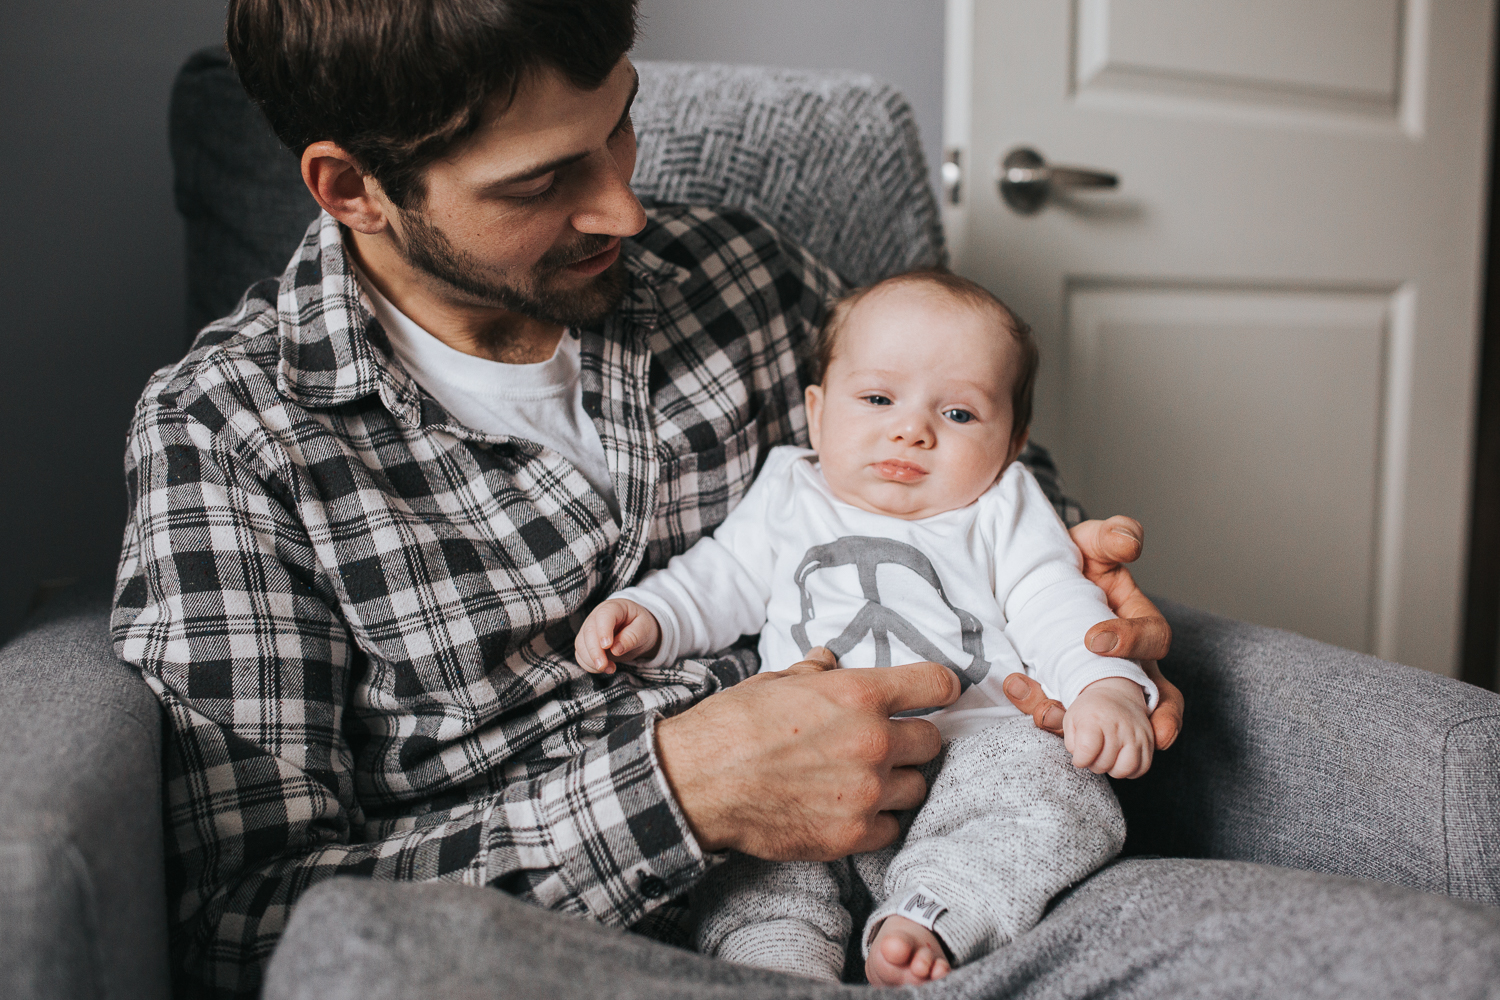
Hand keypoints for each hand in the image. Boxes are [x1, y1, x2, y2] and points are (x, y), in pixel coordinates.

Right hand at [573, 598, 661, 673]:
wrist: (636, 629)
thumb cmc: (640, 626)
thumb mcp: (644, 629)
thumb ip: (632, 637)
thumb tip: (616, 649)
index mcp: (614, 607)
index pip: (604, 615)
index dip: (603, 630)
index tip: (607, 646)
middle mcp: (596, 616)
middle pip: (589, 631)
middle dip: (594, 651)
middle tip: (603, 666)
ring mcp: (588, 629)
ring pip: (581, 644)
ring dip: (591, 660)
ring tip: (610, 669)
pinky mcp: (585, 643)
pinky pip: (580, 654)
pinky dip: (588, 665)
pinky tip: (604, 669)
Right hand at [655, 647, 959, 859]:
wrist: (698, 782)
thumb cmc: (733, 726)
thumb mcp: (776, 682)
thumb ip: (816, 672)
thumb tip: (829, 659)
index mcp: (858, 694)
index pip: (936, 685)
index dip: (941, 688)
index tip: (938, 694)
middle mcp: (873, 741)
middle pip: (932, 741)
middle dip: (913, 740)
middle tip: (888, 742)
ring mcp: (866, 791)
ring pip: (917, 787)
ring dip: (898, 781)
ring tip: (867, 778)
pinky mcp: (853, 834)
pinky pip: (892, 826)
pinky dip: (878, 819)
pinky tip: (852, 808)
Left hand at [1001, 515, 1184, 750]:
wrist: (1031, 577)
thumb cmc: (1075, 561)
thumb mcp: (1092, 541)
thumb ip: (1112, 535)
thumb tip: (1128, 544)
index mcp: (1140, 624)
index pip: (1154, 638)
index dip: (1132, 642)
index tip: (1094, 639)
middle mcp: (1128, 663)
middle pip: (1159, 699)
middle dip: (1161, 720)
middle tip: (1153, 737)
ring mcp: (1097, 685)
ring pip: (1112, 720)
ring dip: (1086, 725)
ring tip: (1052, 716)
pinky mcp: (1064, 695)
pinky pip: (1065, 716)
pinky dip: (1045, 713)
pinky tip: (1019, 695)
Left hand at [1062, 676, 1153, 777]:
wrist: (1116, 694)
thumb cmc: (1088, 711)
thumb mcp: (1068, 717)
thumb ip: (1063, 734)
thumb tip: (1073, 750)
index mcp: (1094, 718)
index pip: (1085, 752)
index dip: (1079, 759)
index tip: (1079, 755)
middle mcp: (1118, 725)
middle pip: (1103, 764)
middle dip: (1093, 763)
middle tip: (1092, 751)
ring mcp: (1136, 733)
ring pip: (1124, 769)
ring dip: (1112, 768)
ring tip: (1106, 755)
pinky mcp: (1149, 741)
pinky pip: (1141, 768)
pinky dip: (1129, 769)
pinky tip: (1120, 757)